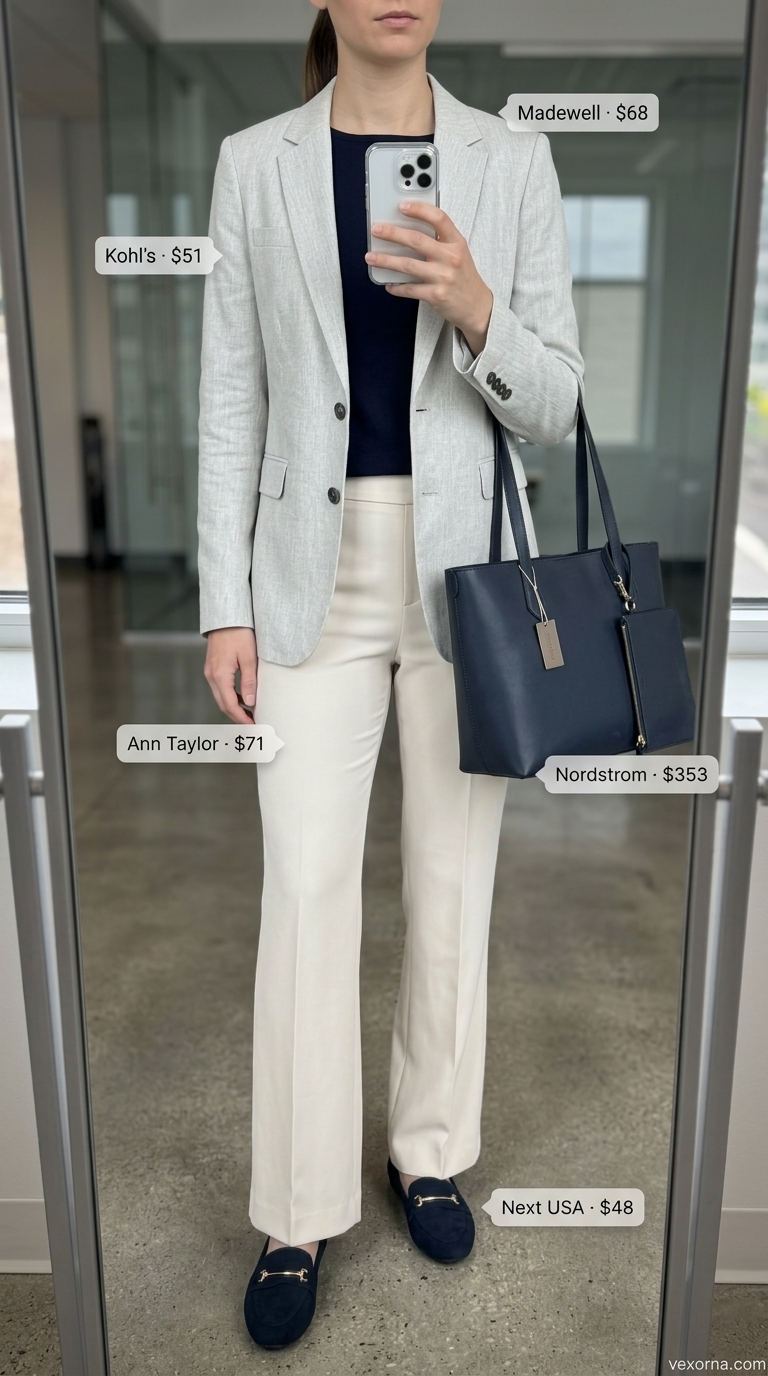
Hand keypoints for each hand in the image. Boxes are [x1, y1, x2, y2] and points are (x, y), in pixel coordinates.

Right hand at [204, 627, 257, 723]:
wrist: (226, 617)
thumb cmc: (239, 634)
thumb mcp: (249, 658)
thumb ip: (249, 682)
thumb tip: (250, 703)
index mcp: (220, 675)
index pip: (230, 705)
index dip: (242, 719)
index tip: (254, 726)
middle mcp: (211, 676)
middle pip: (223, 705)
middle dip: (238, 717)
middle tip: (254, 725)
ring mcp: (210, 672)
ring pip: (221, 698)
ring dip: (235, 708)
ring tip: (251, 715)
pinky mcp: (213, 668)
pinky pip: (221, 688)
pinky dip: (232, 697)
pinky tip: (244, 700)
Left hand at [365, 202, 492, 355]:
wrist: (477, 306)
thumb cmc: (464, 277)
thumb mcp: (459, 253)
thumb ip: (441, 240)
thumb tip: (409, 229)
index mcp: (457, 243)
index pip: (439, 219)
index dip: (419, 210)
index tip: (402, 206)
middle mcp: (451, 258)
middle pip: (417, 240)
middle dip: (393, 233)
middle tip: (377, 230)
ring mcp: (443, 277)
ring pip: (408, 265)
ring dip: (386, 260)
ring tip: (371, 257)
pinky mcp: (436, 295)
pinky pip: (409, 289)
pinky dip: (396, 287)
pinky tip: (388, 284)